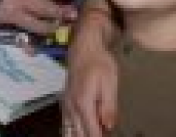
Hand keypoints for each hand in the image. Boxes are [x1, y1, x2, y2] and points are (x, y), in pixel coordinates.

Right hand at [62, 2, 118, 136]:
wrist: (84, 47)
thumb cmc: (100, 62)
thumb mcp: (110, 81)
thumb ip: (109, 105)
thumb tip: (109, 126)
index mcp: (84, 103)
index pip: (91, 132)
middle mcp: (72, 106)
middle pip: (78, 134)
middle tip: (101, 135)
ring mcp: (66, 104)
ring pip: (69, 130)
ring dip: (79, 135)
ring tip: (90, 134)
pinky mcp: (65, 101)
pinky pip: (65, 122)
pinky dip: (71, 130)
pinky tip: (78, 132)